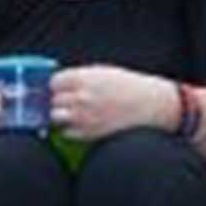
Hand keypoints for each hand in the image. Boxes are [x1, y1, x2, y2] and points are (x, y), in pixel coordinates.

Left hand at [49, 65, 177, 143]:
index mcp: (86, 78)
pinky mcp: (86, 133)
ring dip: (62, 114)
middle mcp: (81, 97)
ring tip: (76, 112)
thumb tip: (60, 83)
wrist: (152, 106)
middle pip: (54, 100)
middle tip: (72, 101)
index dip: (58, 85)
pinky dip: (71, 128)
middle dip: (61, 100)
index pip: (54, 82)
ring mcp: (82, 116)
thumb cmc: (131, 87)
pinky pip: (66, 132)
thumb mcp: (105, 73)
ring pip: (55, 116)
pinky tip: (84, 123)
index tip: (62, 88)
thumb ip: (82, 77)